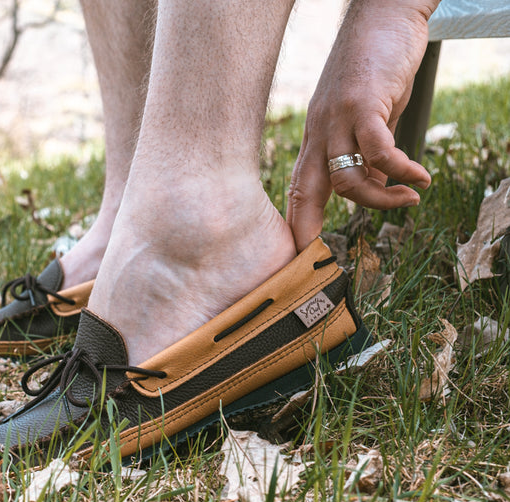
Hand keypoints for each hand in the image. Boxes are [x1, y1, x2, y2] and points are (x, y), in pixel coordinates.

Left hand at [287, 0, 439, 249]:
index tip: (301, 254)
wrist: (384, 13)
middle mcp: (318, 129)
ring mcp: (337, 116)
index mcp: (316, 135)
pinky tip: (420, 176)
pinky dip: (400, 169)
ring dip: (381, 197)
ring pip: (347, 178)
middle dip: (309, 228)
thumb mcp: (369, 115)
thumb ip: (368, 149)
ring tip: (410, 198)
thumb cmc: (376, 65)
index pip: (299, 186)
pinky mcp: (362, 102)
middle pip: (306, 189)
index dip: (298, 222)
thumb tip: (377, 182)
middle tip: (326, 259)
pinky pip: (378, 151)